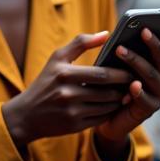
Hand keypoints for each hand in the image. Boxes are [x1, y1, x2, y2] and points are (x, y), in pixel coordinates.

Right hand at [2, 32, 133, 150]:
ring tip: (124, 93)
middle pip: (108, 91)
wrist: (26, 114)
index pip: (101, 74)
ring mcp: (71, 111)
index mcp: (63, 74)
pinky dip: (110, 112)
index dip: (120, 73)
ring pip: (107, 106)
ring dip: (119, 100)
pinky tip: (112, 105)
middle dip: (124, 88)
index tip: (130, 71)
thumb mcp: (57, 59)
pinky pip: (102, 118)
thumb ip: (80, 43)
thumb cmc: (45, 82)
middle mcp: (67, 93)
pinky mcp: (75, 126)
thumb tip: (107, 34)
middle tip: (133, 83)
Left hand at [94, 26, 159, 151]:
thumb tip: (111, 32)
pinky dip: (139, 92)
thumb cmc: (111, 86)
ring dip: (137, 62)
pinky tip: (132, 85)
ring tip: (121, 50)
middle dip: (151, 44)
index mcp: (155, 67)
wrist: (106, 117)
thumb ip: (120, 52)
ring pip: (151, 76)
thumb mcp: (115, 66)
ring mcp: (157, 95)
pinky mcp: (148, 110)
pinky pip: (146, 99)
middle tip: (141, 30)